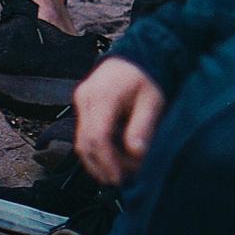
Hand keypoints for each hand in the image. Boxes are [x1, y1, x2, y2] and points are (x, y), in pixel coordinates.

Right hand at [73, 56, 166, 186]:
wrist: (138, 54)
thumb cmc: (147, 77)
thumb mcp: (153, 101)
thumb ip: (143, 127)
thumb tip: (137, 154)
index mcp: (103, 95)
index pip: (98, 136)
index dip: (108, 162)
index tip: (120, 178)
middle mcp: (86, 98)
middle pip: (85, 142)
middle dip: (103, 166)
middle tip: (122, 179)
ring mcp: (82, 101)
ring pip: (81, 141)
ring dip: (97, 161)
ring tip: (117, 174)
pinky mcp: (83, 105)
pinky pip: (83, 133)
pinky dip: (96, 150)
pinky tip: (111, 160)